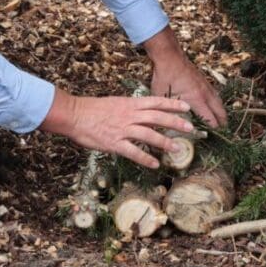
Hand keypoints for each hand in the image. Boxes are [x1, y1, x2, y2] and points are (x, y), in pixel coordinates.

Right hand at [39, 89, 192, 167]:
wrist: (74, 115)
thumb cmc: (93, 109)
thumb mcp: (115, 103)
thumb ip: (130, 109)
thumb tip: (143, 113)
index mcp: (130, 104)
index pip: (156, 102)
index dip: (172, 104)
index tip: (187, 107)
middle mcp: (129, 115)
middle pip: (157, 117)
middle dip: (175, 122)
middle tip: (191, 128)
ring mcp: (122, 129)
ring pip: (148, 135)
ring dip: (164, 141)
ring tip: (177, 148)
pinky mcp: (114, 143)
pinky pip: (133, 152)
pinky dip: (145, 158)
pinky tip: (155, 164)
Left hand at [144, 26, 227, 127]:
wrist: (169, 56)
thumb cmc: (164, 76)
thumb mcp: (162, 97)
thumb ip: (167, 111)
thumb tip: (166, 124)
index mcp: (196, 99)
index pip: (210, 119)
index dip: (212, 131)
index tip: (211, 139)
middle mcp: (205, 93)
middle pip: (220, 112)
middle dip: (222, 124)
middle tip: (221, 134)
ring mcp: (206, 86)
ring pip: (219, 103)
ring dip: (221, 113)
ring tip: (221, 123)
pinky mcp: (204, 81)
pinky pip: (216, 95)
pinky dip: (217, 104)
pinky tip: (214, 107)